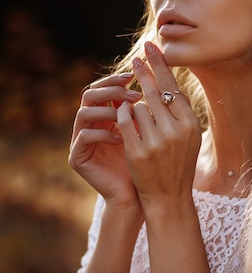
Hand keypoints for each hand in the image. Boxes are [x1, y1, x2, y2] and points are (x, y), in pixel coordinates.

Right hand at [69, 72, 142, 206]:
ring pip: (84, 113)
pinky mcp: (76, 157)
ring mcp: (79, 141)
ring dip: (108, 110)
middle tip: (133, 94)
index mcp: (102, 117)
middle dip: (111, 91)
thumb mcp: (145, 131)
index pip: (102, 89)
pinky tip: (123, 138)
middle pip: (88, 95)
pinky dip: (104, 133)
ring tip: (130, 116)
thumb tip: (154, 79)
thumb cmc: (145, 163)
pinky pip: (85, 136)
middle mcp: (87, 125)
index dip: (115, 80)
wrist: (135, 196)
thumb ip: (142, 109)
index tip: (134, 76)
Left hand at [116, 42, 201, 211]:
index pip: (172, 87)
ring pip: (137, 107)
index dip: (160, 66)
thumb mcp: (190, 137)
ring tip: (141, 125)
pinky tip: (123, 120)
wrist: (168, 198)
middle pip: (153, 92)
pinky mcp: (137, 152)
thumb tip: (170, 82)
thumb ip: (182, 111)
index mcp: (190, 124)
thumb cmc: (178, 164)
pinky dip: (122, 118)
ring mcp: (155, 142)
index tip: (150, 49)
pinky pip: (124, 122)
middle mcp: (175, 130)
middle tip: (135, 59)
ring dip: (134, 110)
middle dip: (143, 73)